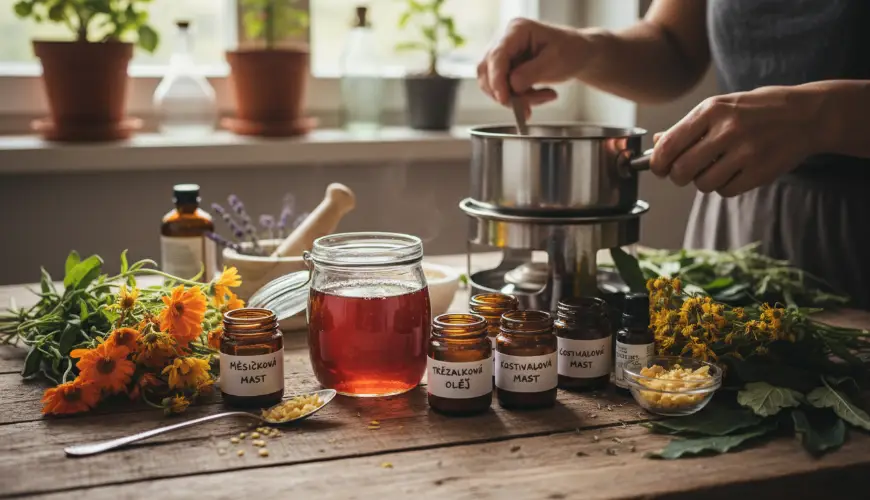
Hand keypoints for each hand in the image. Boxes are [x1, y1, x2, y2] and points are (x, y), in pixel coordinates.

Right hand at [477, 18, 585, 114]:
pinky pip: (503, 89)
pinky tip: (540, 95)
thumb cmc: (571, 51)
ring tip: (543, 97)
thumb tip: (512, 86)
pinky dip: (519, 98)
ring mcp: (504, 55)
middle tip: (527, 108)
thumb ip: (531, 73)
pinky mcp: (506, 69)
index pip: (497, 56)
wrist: (579, 55)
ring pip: (493, 84)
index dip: (497, 79)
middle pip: (488, 71)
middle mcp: (505, 40)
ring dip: (515, 98)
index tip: (504, 99)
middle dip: (505, 93)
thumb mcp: (555, 62)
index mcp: (517, 30)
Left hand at [649, 86, 820, 196]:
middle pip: (681, 170)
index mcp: (711, 110)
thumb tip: (656, 143)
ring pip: (702, 184)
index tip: (659, 168)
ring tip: (717, 168)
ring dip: (704, 181)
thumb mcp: (721, 106)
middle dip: (678, 176)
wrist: (807, 114)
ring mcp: (745, 152)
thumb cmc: (757, 110)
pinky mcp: (760, 172)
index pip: (668, 145)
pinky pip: (725, 191)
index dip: (657, 163)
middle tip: (686, 172)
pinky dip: (725, 187)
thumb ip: (688, 126)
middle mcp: (727, 130)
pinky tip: (735, 172)